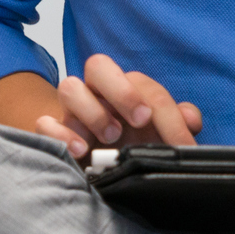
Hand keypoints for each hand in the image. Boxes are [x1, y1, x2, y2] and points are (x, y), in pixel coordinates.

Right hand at [38, 53, 202, 160]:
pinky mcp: (51, 134)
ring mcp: (70, 112)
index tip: (180, 141)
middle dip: (122, 90)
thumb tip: (190, 118)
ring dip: (92, 111)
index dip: (166, 112)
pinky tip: (81, 151)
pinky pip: (44, 123)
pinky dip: (61, 134)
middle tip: (141, 119)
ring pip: (69, 87)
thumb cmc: (128, 147)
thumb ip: (176, 123)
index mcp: (122, 88)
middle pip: (98, 65)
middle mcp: (94, 93)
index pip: (143, 84)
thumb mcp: (156, 138)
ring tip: (112, 137)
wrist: (92, 168)